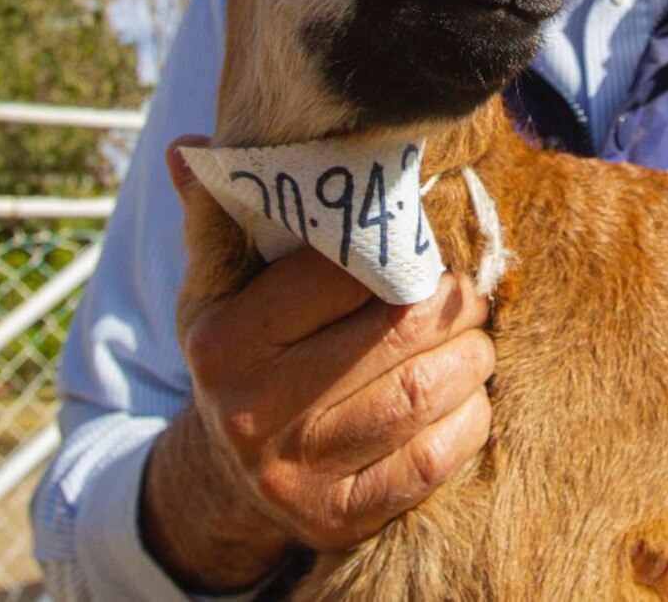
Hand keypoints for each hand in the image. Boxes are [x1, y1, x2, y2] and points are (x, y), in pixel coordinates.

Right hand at [139, 134, 496, 591]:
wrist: (229, 472)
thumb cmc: (244, 354)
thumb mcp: (217, 289)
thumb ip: (219, 219)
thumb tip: (191, 149)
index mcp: (222, 340)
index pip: (337, 276)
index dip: (400, 255)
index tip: (428, 248)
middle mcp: (248, 410)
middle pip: (392, 338)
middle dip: (452, 309)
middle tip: (470, 293)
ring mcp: (292, 473)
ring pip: (419, 395)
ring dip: (471, 360)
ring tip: (477, 340)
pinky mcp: (335, 518)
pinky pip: (430, 462)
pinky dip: (468, 422)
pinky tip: (469, 398)